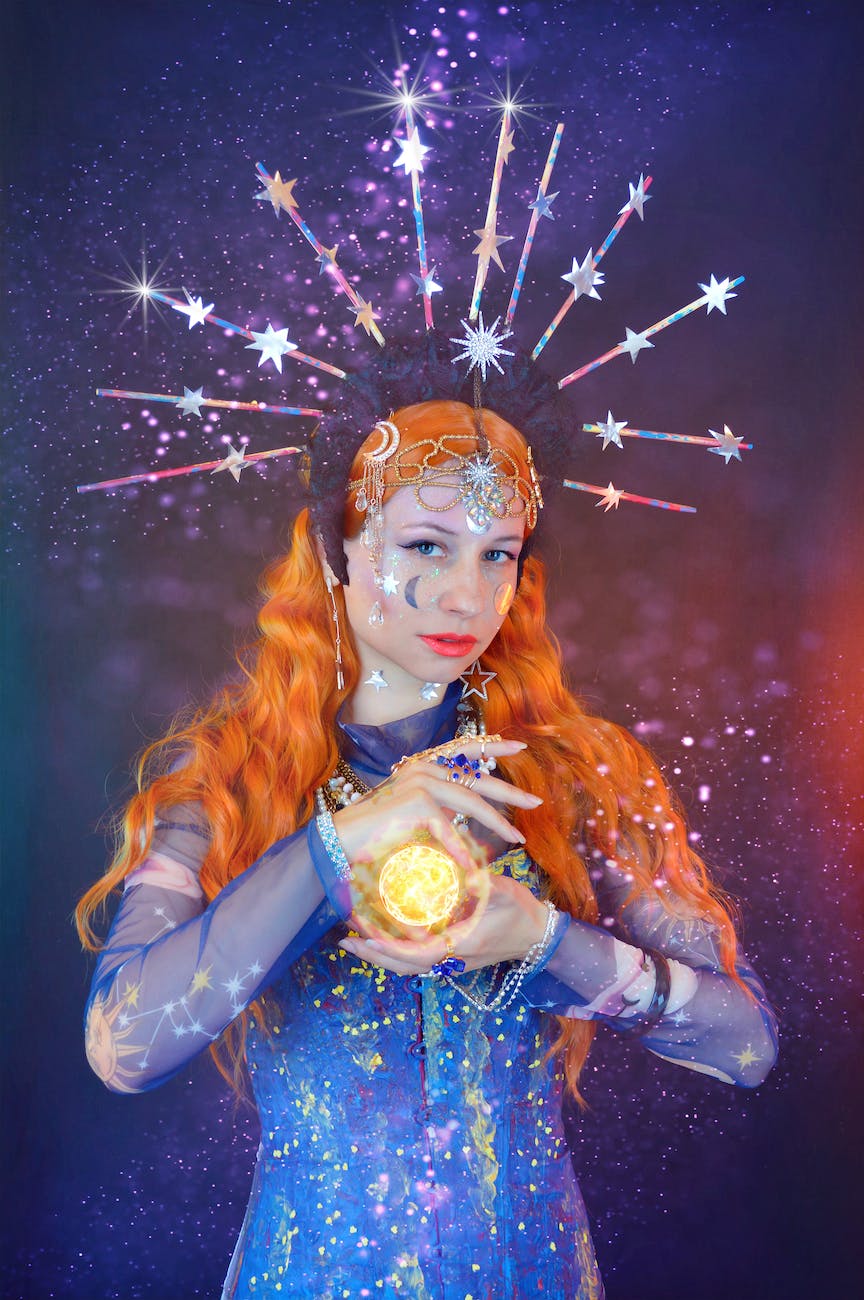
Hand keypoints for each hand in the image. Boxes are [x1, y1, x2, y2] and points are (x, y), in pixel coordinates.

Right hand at [332, 737, 541, 875]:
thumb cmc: (377, 832)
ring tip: (518, 837)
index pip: (464, 749)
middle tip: (537, 801)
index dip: (493, 746)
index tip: (519, 746)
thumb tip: (469, 817)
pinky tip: (475, 868)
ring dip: (498, 822)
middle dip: (509, 791)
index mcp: (424, 766)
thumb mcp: (415, 814)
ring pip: (472, 801)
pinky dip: (465, 850)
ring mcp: (421, 780)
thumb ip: (441, 807)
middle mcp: (424, 767)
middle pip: (477, 776)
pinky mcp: (419, 801)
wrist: (343, 839)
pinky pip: (453, 828)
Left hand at [341, 871, 549, 976]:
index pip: (416, 954)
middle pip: (405, 967)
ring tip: (357, 941)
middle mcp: (453, 960)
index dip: (388, 949)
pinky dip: (397, 953)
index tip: (363, 938)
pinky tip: (384, 938)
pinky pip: (418, 961)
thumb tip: (459, 874)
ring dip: (382, 957)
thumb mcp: (502, 893)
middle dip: (374, 957)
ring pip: (410, 967)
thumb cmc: (520, 912)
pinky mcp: (454, 959)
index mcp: (462, 945)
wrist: (539, 935)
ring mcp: (453, 963)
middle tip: (346, 941)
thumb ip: (481, 884)